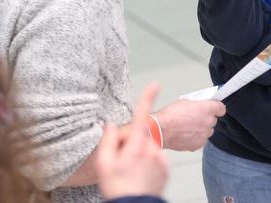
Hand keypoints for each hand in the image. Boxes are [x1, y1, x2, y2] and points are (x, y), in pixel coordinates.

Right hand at [97, 83, 168, 198]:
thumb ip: (108, 140)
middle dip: (132, 142)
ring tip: (131, 170)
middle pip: (141, 135)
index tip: (155, 84)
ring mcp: (161, 160)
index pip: (142, 116)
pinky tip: (140, 174)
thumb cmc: (117, 187)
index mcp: (137, 145)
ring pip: (149, 147)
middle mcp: (152, 149)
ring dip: (141, 153)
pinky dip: (148, 163)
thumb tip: (111, 126)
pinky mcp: (166, 169)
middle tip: (121, 159)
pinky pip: (155, 158)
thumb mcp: (104, 164)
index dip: (148, 98)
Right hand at [154, 98, 225, 150]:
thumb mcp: (185, 102)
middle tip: (195, 117)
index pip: (221, 108)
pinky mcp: (199, 145)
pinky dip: (196, 137)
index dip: (216, 108)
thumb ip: (197, 105)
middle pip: (213, 120)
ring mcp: (204, 135)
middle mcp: (208, 122)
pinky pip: (201, 139)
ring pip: (207, 131)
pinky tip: (186, 134)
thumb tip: (201, 106)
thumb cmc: (170, 115)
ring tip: (188, 127)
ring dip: (201, 128)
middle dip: (206, 118)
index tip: (213, 108)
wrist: (161, 130)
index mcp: (207, 109)